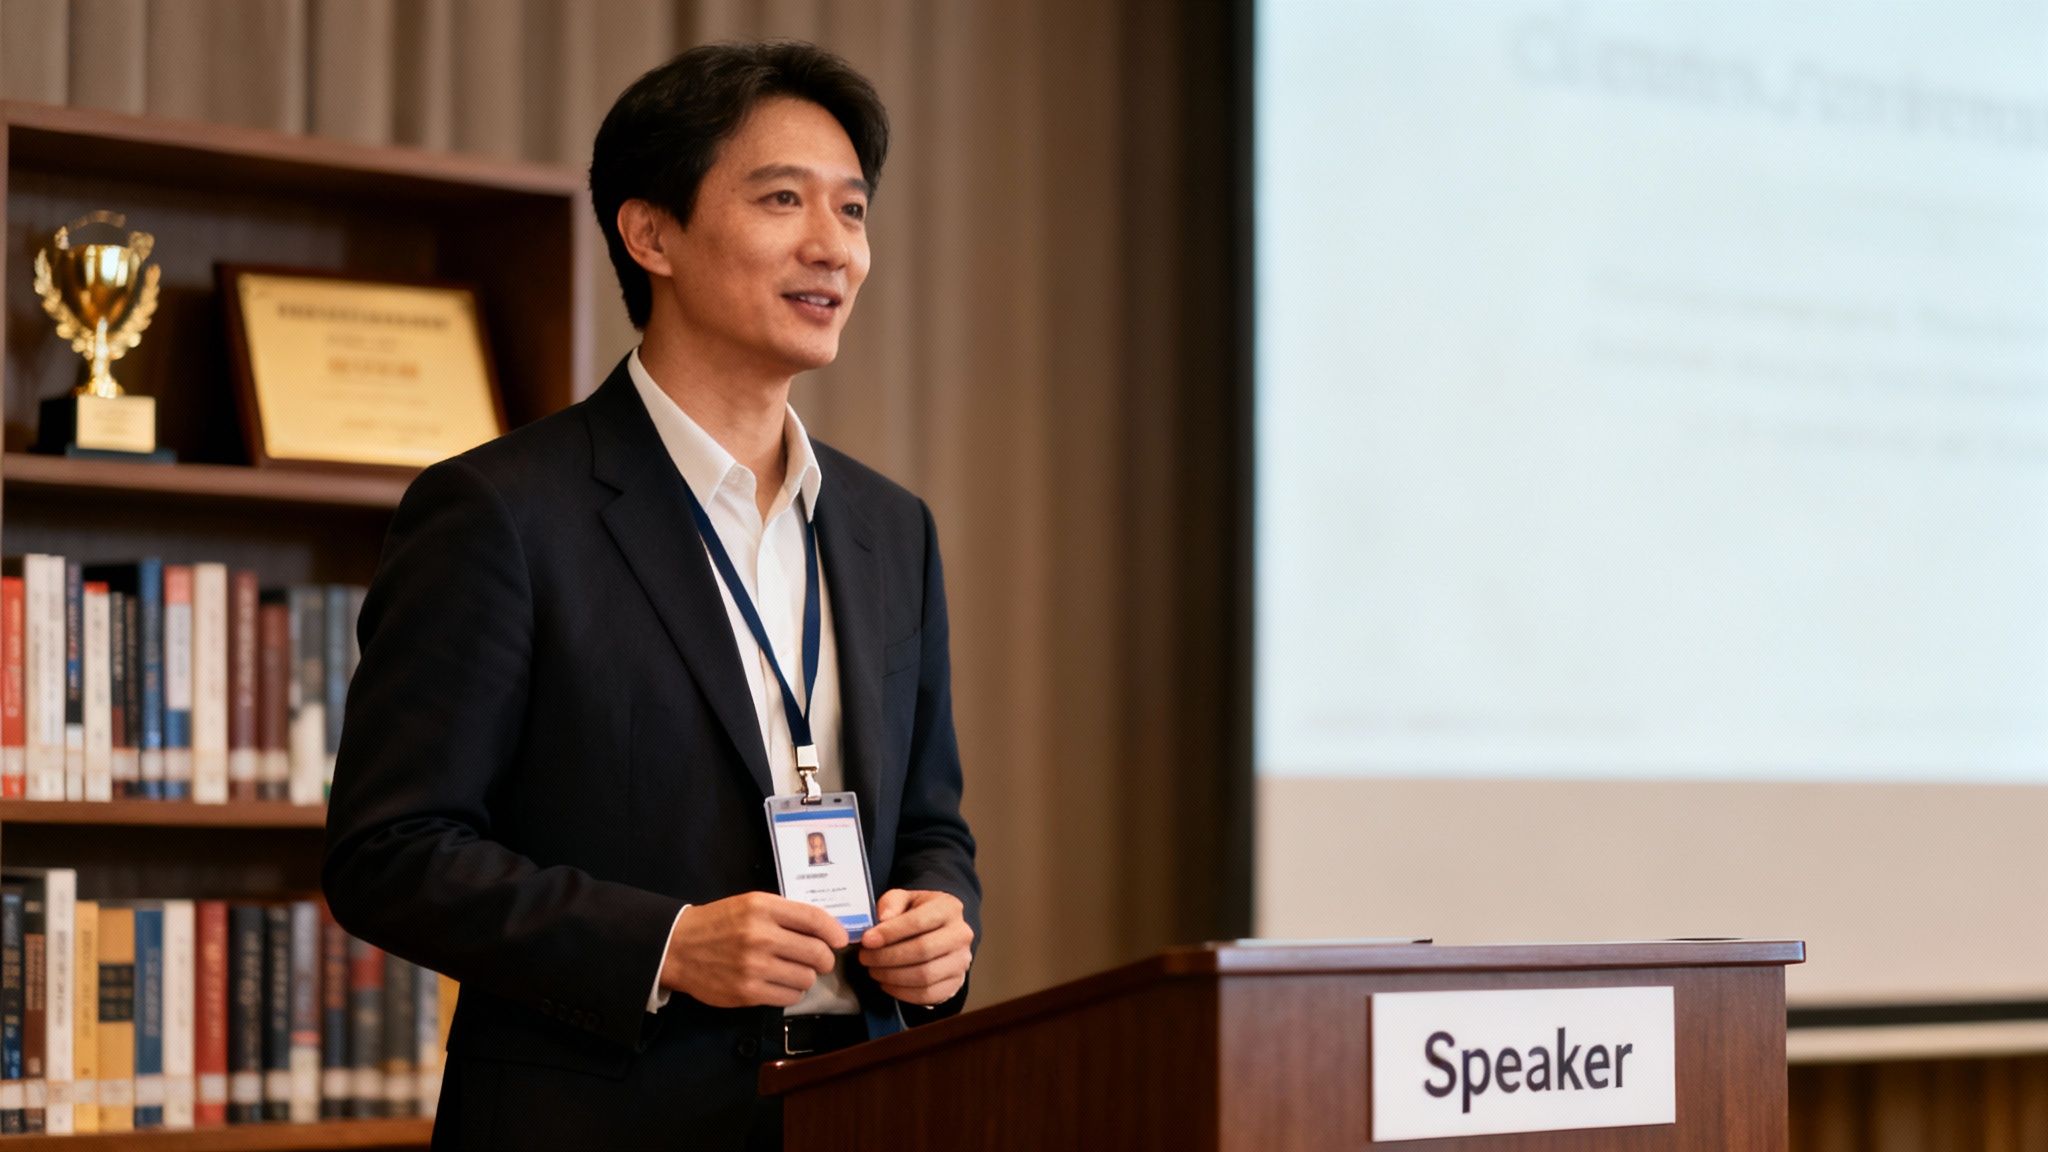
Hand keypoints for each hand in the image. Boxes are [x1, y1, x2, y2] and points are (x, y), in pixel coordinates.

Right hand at [660, 892, 847, 1008]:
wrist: (678, 948)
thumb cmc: (719, 923)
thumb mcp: (751, 904)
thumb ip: (786, 914)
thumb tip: (827, 930)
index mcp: (763, 908)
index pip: (814, 919)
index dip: (835, 931)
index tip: (841, 940)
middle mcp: (761, 936)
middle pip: (817, 953)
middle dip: (824, 958)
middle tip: (819, 960)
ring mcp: (754, 966)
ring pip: (807, 978)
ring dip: (806, 976)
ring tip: (794, 971)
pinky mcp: (748, 992)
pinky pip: (790, 996)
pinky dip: (792, 991)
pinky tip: (781, 983)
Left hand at [857, 889, 973, 1005]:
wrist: (940, 931)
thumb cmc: (919, 913)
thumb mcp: (905, 899)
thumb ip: (892, 903)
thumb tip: (883, 919)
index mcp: (949, 908)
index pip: (918, 921)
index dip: (890, 933)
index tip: (867, 940)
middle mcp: (961, 935)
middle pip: (922, 950)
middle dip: (887, 957)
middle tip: (865, 958)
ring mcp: (961, 961)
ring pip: (924, 975)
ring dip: (892, 976)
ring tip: (874, 970)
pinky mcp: (956, 983)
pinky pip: (927, 994)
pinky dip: (902, 992)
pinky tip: (887, 983)